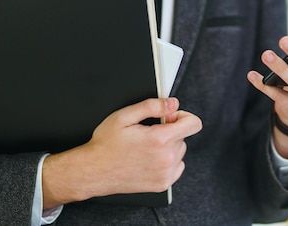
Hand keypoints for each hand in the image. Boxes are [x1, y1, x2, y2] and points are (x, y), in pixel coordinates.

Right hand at [42, 97, 201, 208]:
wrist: (94, 171)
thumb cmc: (106, 144)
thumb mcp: (124, 116)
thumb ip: (152, 106)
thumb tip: (172, 103)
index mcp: (159, 140)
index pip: (193, 124)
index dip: (182, 115)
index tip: (168, 117)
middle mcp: (166, 159)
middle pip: (184, 136)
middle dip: (170, 131)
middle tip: (148, 132)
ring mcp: (165, 174)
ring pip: (180, 151)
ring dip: (169, 146)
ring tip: (146, 147)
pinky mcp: (162, 184)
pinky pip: (177, 167)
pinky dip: (168, 161)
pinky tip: (150, 158)